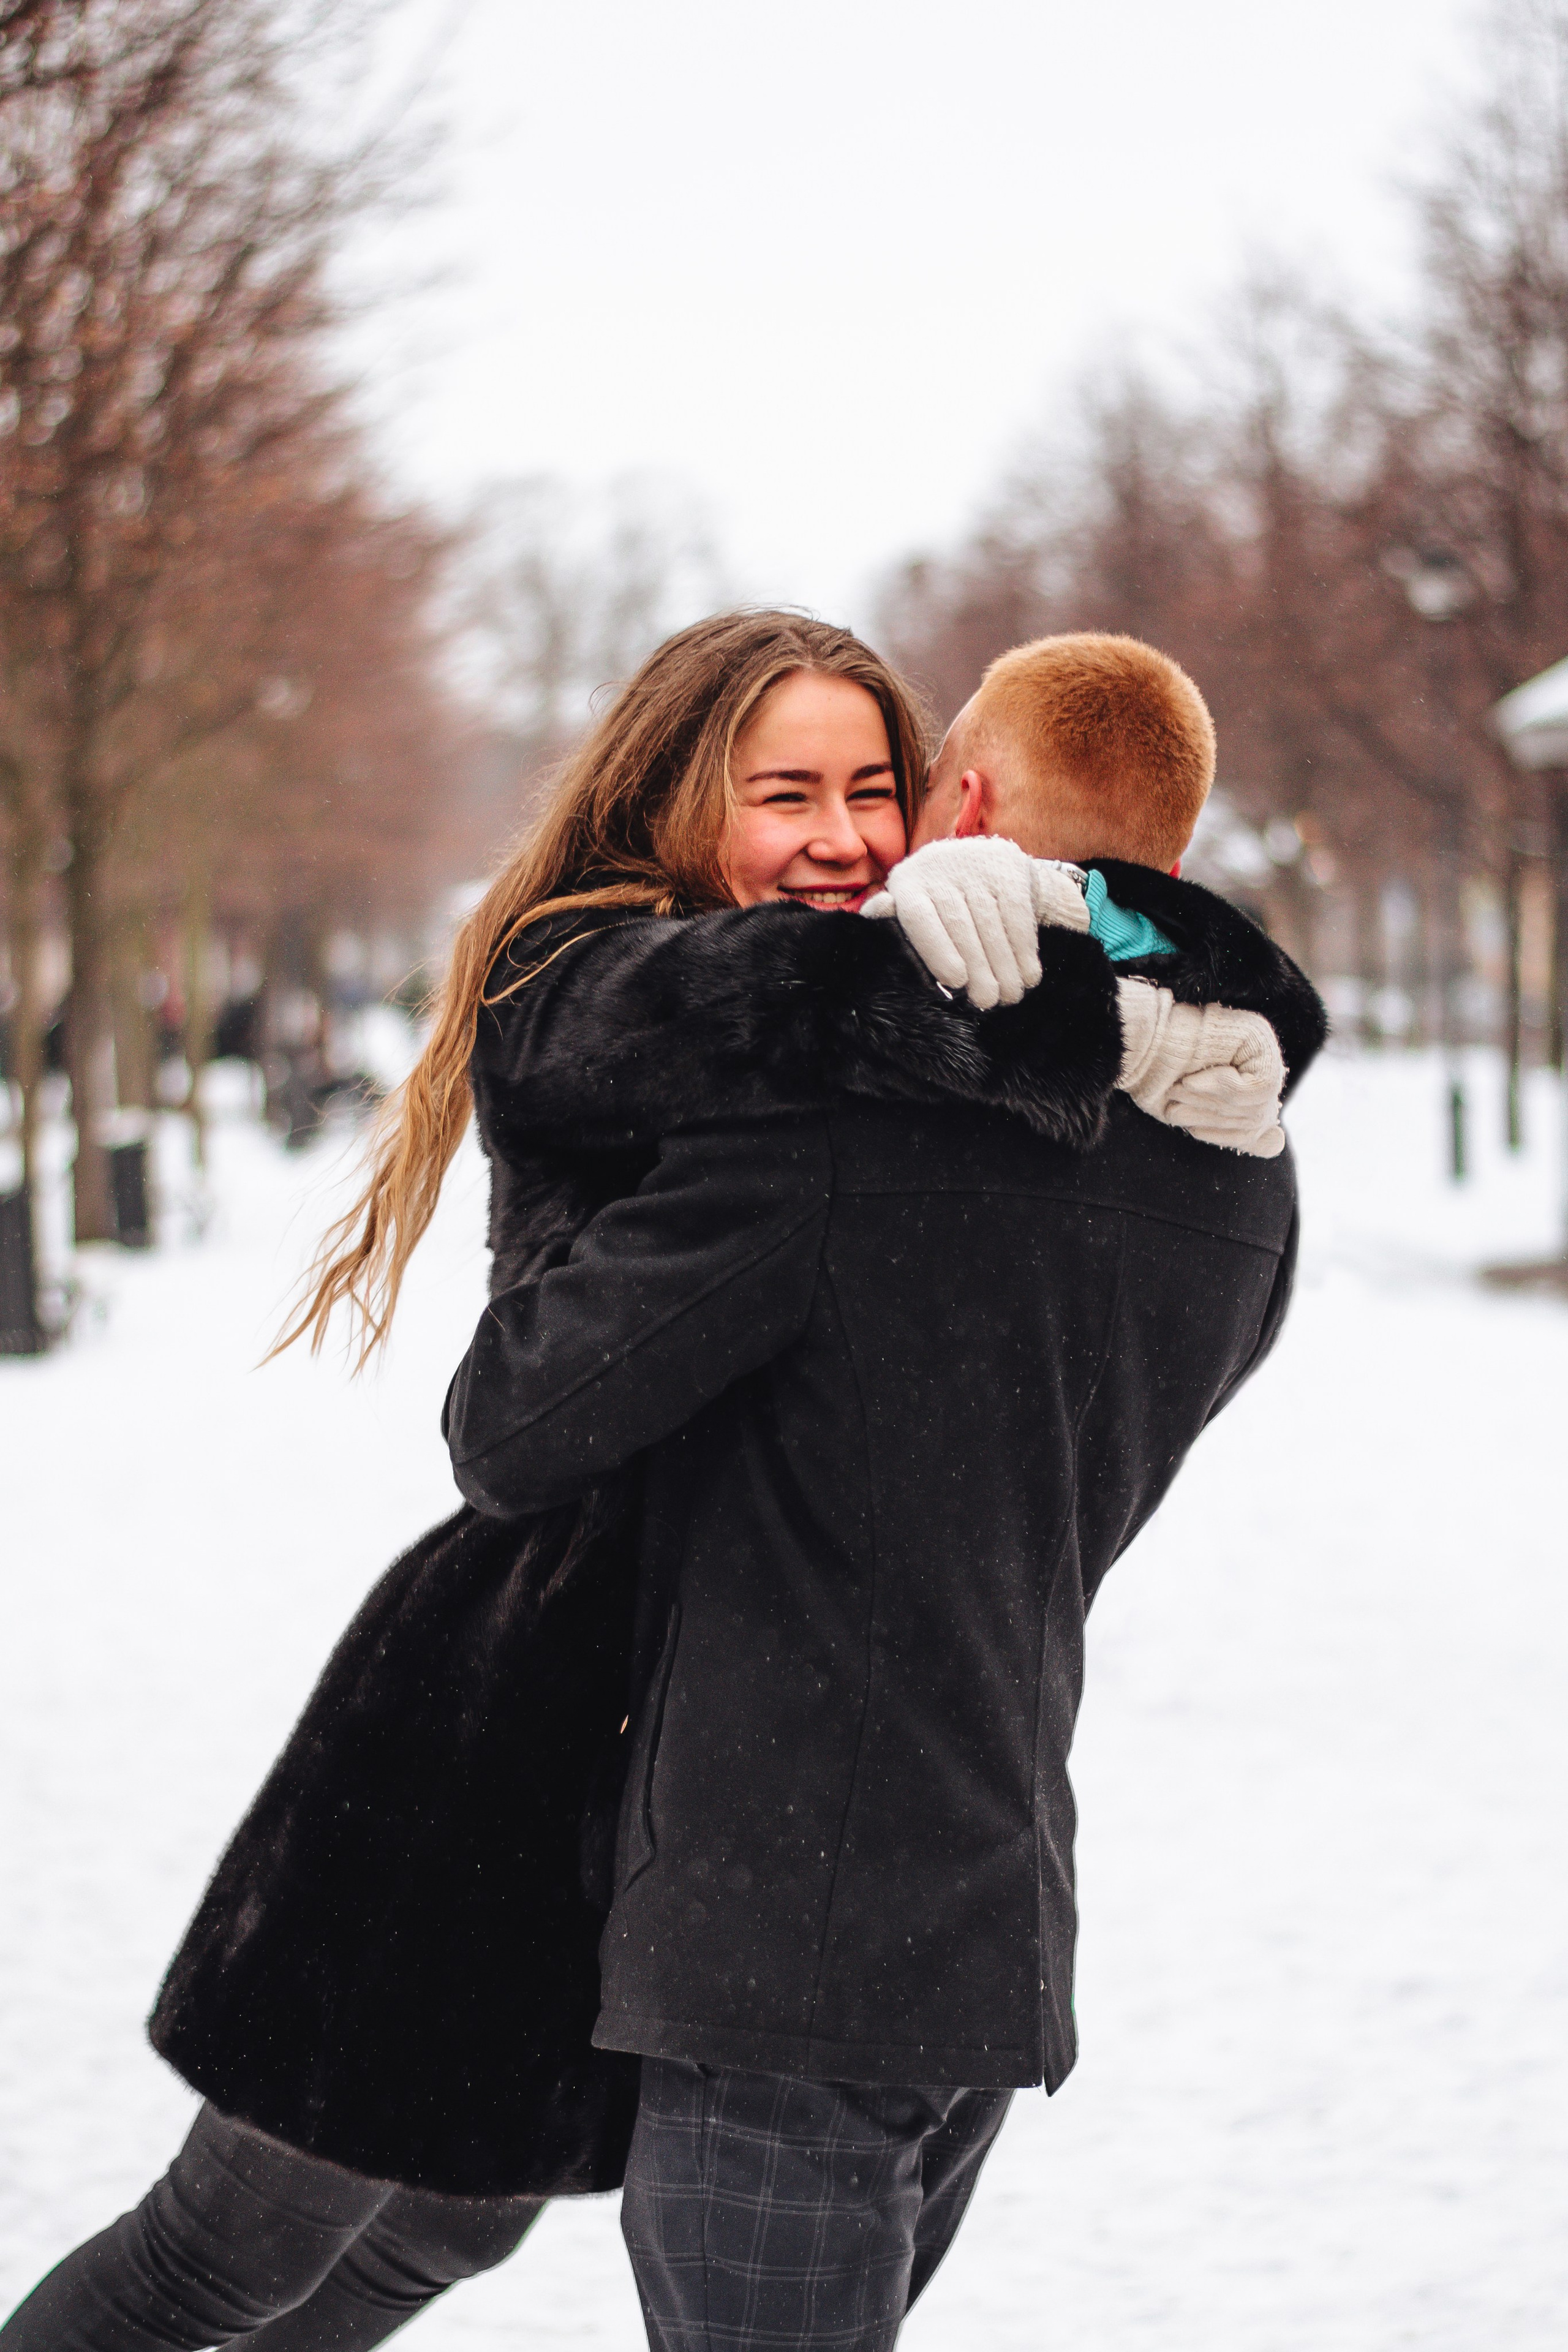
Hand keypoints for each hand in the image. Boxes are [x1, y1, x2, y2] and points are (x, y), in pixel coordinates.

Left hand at [862, 839, 1087, 1009]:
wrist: (984, 868)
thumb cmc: (940, 908)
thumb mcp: (916, 915)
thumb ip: (894, 924)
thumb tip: (878, 913)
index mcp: (907, 882)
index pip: (918, 917)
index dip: (937, 950)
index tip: (956, 981)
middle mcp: (937, 864)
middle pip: (958, 924)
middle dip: (977, 968)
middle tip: (988, 1001)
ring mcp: (974, 861)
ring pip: (991, 921)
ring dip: (1004, 965)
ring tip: (1009, 995)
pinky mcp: (1007, 863)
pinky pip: (1017, 913)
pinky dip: (1024, 948)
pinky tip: (1028, 974)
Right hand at [1116, 981, 1285, 1157]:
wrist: (1136, 1045)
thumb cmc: (1157, 1080)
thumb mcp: (1198, 1115)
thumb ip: (1238, 1131)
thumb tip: (1279, 1142)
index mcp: (1247, 1082)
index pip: (1258, 1125)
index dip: (1225, 1135)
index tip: (1193, 1131)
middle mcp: (1260, 1063)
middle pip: (1260, 1116)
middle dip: (1214, 1117)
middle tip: (1178, 1109)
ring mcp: (1261, 1046)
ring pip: (1259, 1103)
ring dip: (1212, 1103)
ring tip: (1181, 1090)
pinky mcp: (1257, 1036)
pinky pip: (1258, 1086)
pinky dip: (1222, 1089)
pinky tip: (1194, 1080)